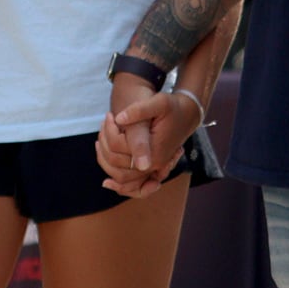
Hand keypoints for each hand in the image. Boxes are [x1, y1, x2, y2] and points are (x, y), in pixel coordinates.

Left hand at [95, 75, 198, 198]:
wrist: (188, 115)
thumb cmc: (174, 108)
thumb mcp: (160, 102)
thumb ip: (139, 111)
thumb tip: (118, 119)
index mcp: (154, 151)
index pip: (117, 149)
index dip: (109, 133)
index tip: (110, 116)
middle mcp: (154, 165)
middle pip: (116, 168)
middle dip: (104, 148)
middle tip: (104, 126)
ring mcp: (153, 169)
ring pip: (122, 180)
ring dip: (106, 163)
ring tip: (101, 142)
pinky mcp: (151, 168)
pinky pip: (133, 185)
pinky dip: (120, 183)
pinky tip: (108, 178)